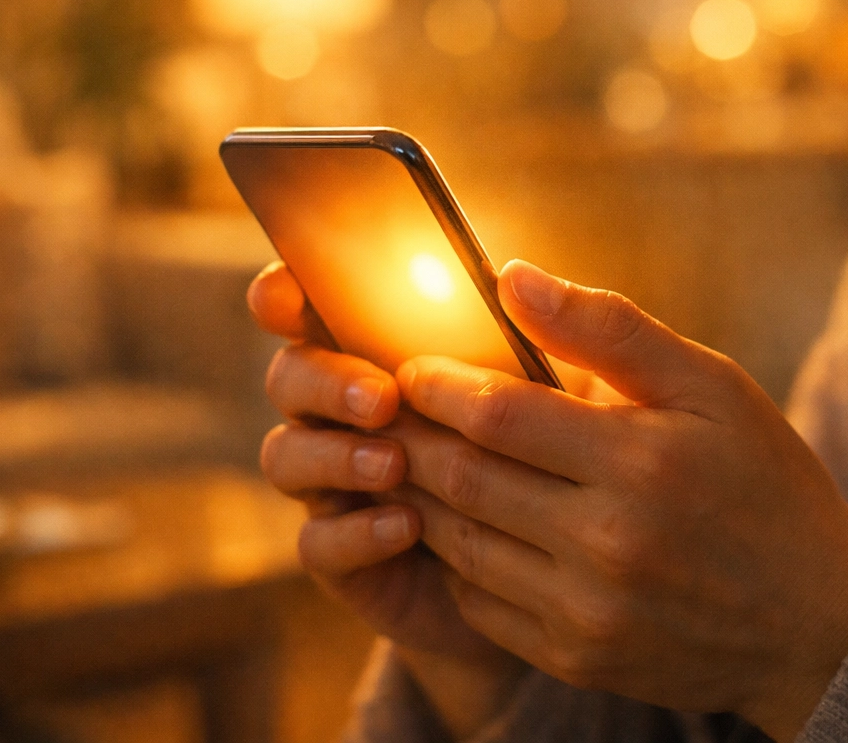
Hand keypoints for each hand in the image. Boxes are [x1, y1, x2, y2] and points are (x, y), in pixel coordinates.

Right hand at [248, 262, 525, 736]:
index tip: (285, 296)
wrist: (563, 570)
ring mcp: (336, 483)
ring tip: (396, 464)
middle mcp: (345, 410)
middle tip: (384, 398)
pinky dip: (354, 532)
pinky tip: (407, 527)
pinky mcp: (345, 557)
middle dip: (324, 380)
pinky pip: (316, 542)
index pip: (309, 306)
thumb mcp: (564, 387)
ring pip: (285, 455)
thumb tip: (513, 277)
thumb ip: (542, 330)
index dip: (283, 295)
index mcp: (383, 349)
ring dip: (334, 454)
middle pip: (289, 376)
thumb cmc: (560, 453)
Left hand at [381, 260, 847, 742]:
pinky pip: (480, 604)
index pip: (497, 413)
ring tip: (407, 459)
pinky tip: (456, 524)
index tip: (413, 366)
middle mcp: (608, 544)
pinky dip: (454, 559)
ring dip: (420, 497)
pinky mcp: (577, 658)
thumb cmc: (764, 483)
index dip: (437, 383)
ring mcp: (588, 611)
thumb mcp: (712, 386)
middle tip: (387, 409)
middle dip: (411, 437)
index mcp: (641, 463)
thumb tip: (513, 275)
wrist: (818, 623)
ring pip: (459, 543)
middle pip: (464, 479)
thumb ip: (609, 328)